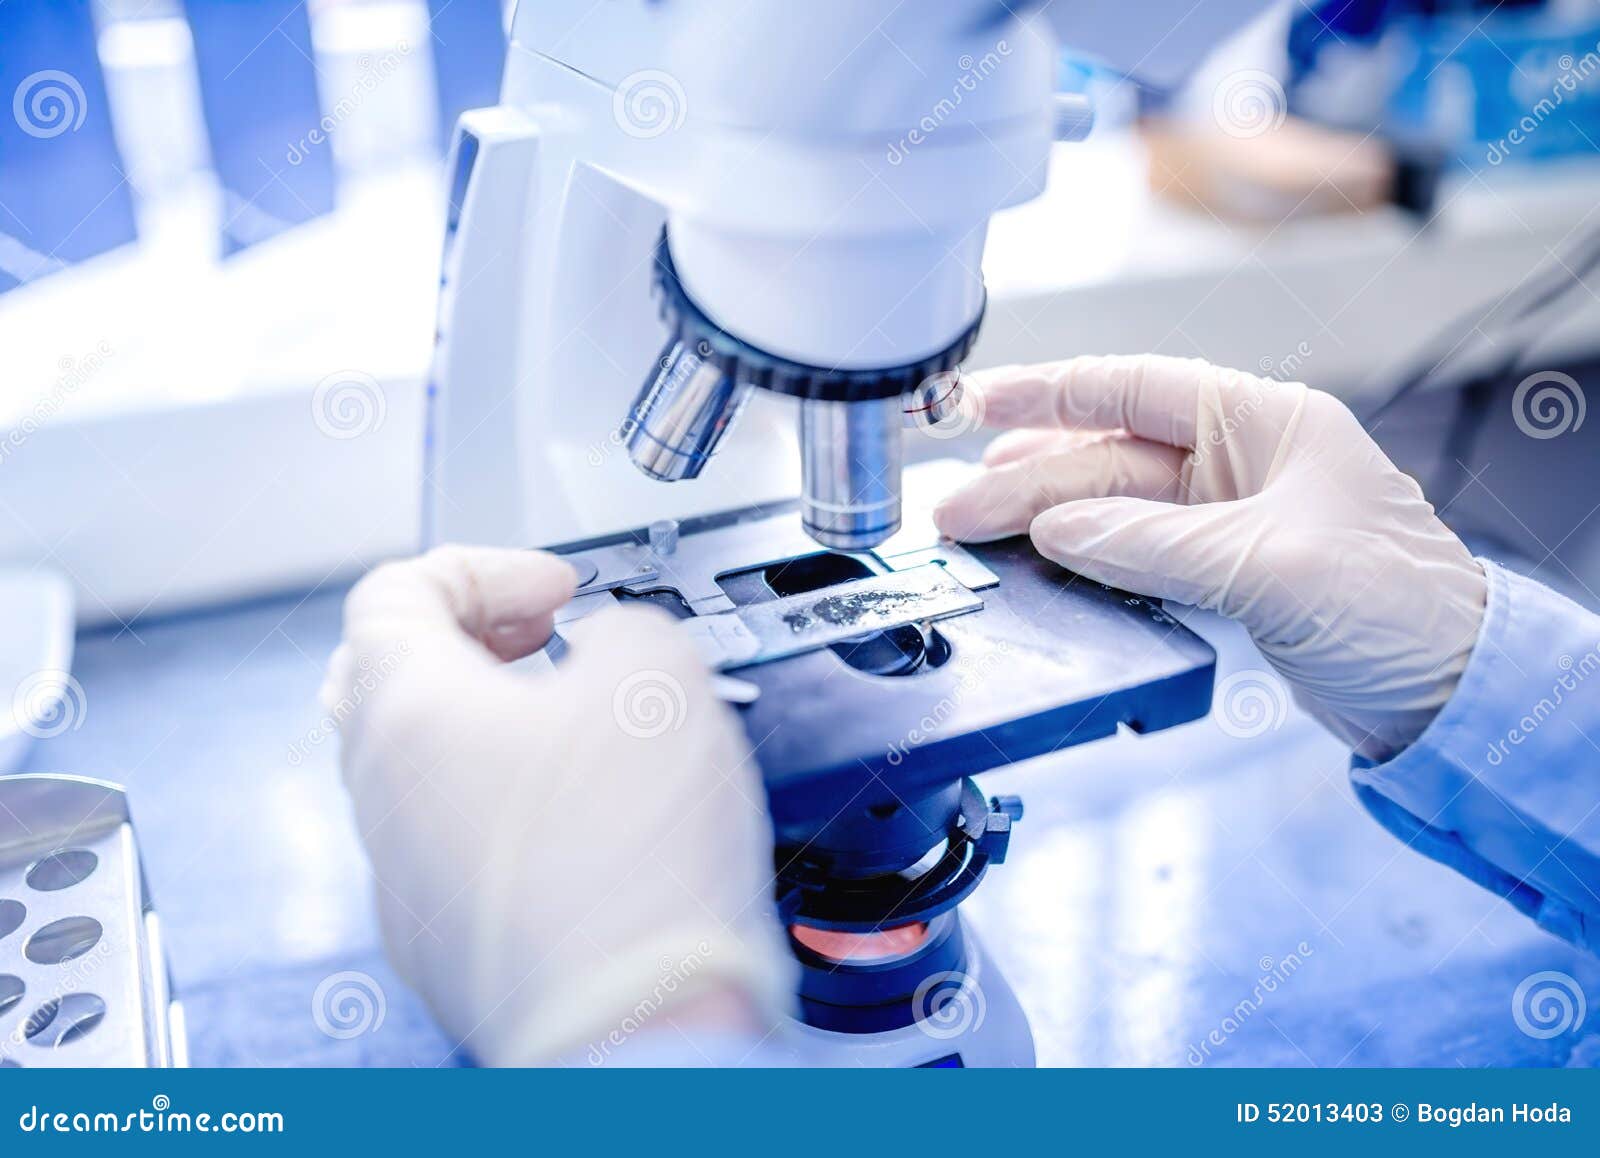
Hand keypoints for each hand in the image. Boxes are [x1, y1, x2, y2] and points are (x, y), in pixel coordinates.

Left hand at [322, 546, 792, 1064]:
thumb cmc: (629, 864)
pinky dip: (504, 808)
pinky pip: (453, 847)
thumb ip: (624, 624)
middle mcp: (382, 797)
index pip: (392, 594)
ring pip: (420, 770)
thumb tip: (612, 646)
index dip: (483, 569)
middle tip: (542, 638)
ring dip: (490, 726)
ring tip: (578, 727)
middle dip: (471, 641)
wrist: (638, 1023)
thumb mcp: (658, 673)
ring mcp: (404, 878)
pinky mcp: (444, 942)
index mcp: (406, 712)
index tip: (549, 588)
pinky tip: (586, 819)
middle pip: (386, 680)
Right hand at [933, 355, 1485, 759]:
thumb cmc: (1404, 609)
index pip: (1135, 387)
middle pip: (1107, 455)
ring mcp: (1227, 518)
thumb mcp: (1274, 566)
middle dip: (1027, 478)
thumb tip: (1058, 530)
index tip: (976, 402)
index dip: (1048, 393)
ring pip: (1110, 505)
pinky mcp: (1219, 572)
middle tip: (955, 511)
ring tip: (973, 529)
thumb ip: (1157, 543)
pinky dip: (1079, 558)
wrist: (1450, 693)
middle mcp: (1241, 460)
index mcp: (1267, 421)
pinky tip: (1035, 561)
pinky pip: (1129, 553)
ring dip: (1041, 517)